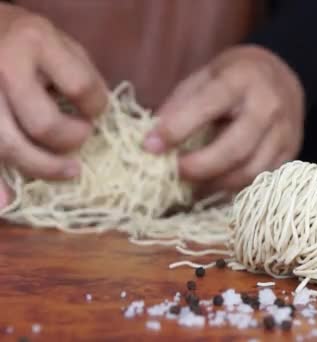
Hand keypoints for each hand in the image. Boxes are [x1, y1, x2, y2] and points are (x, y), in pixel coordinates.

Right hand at [0, 6, 107, 207]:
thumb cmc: (27, 40)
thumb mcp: (61, 43)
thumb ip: (82, 76)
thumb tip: (100, 119)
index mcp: (36, 44)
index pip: (80, 88)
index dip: (97, 108)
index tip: (97, 112)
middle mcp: (5, 69)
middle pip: (44, 125)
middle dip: (71, 140)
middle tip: (83, 138)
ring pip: (9, 146)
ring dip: (42, 167)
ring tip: (68, 171)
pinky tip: (7, 203)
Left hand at [145, 45, 303, 194]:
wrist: (284, 76)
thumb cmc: (236, 77)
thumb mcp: (206, 75)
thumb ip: (180, 104)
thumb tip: (152, 140)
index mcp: (242, 79)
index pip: (207, 106)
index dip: (177, 129)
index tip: (150, 146)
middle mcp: (269, 106)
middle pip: (234, 149)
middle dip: (199, 167)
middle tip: (174, 173)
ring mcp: (285, 132)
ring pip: (250, 171)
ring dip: (216, 185)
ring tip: (192, 186)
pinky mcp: (291, 152)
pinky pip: (262, 180)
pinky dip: (235, 189)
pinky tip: (215, 187)